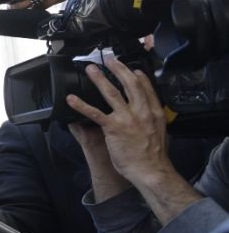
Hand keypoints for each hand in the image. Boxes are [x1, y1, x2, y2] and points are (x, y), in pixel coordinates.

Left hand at [65, 59, 171, 187]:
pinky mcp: (113, 127)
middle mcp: (142, 112)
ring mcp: (127, 118)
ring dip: (99, 79)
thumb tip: (150, 117)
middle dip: (119, 70)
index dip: (140, 77)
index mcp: (154, 113)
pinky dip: (81, 105)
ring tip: (91, 70)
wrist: (150, 171)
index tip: (133, 69)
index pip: (147, 88)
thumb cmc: (154, 156)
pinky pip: (94, 112)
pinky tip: (72, 99)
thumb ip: (153, 121)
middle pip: (130, 84)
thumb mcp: (160, 133)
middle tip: (110, 61)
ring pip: (111, 93)